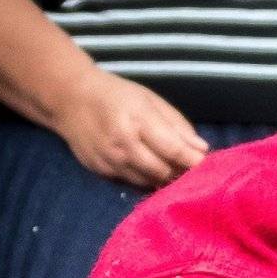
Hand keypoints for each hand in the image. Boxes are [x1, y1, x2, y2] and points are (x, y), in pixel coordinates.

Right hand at [50, 66, 207, 187]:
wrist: (69, 98)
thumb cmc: (116, 95)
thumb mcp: (150, 100)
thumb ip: (177, 125)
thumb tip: (202, 150)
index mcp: (138, 119)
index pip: (173, 149)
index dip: (193, 161)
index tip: (208, 166)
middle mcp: (122, 143)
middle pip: (162, 171)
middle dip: (181, 173)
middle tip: (192, 171)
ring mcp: (109, 159)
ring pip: (148, 181)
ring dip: (164, 178)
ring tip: (173, 169)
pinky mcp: (100, 170)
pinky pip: (132, 182)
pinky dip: (145, 178)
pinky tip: (149, 168)